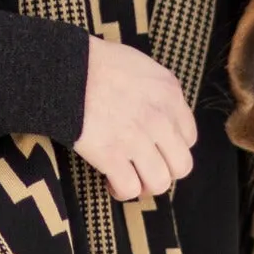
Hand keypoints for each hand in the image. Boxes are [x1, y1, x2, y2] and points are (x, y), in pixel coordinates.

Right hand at [73, 38, 195, 200]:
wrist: (65, 70)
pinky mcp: (111, 155)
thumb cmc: (96, 63)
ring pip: (159, 182)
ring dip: (144, 185)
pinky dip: (121, 190)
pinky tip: (111, 181)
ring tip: (129, 178)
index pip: (189, 137)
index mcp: (169, 94)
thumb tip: (159, 112)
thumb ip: (158, 91)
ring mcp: (137, 139)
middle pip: (181, 166)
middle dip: (164, 171)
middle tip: (145, 168)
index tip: (156, 148)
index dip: (171, 147)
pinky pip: (129, 188)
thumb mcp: (141, 66)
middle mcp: (160, 119)